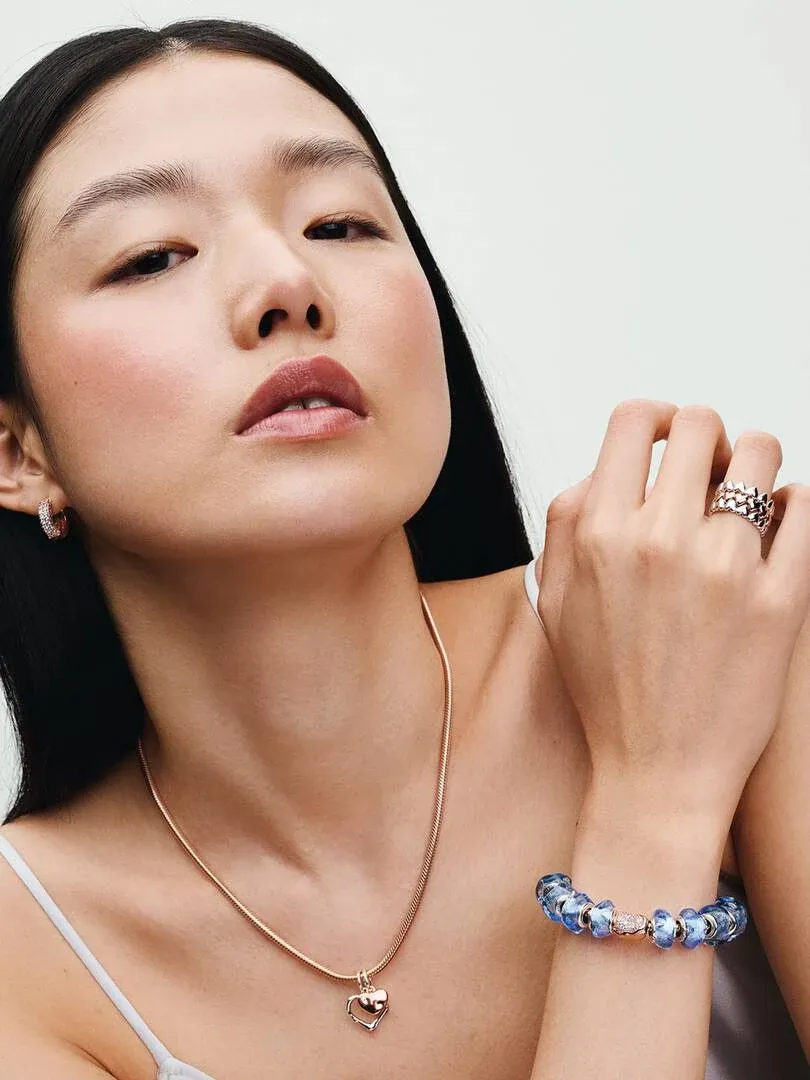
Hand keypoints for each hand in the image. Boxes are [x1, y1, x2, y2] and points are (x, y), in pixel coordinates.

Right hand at [535, 400, 809, 829]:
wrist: (657, 773)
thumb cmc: (606, 691)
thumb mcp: (555, 603)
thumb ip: (564, 524)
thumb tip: (598, 470)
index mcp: (600, 536)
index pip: (632, 420)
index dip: (653, 416)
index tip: (664, 436)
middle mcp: (661, 540)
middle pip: (701, 424)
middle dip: (708, 436)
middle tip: (712, 467)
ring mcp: (726, 569)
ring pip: (763, 456)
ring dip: (757, 463)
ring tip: (751, 495)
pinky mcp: (782, 601)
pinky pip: (806, 511)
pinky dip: (797, 505)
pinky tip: (781, 524)